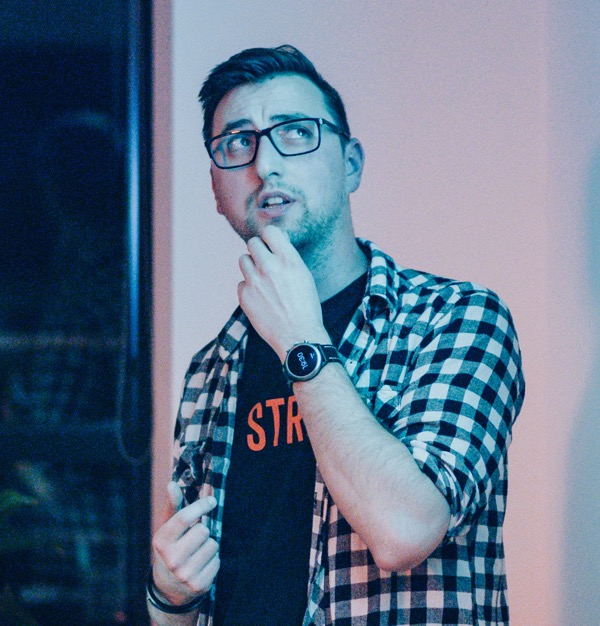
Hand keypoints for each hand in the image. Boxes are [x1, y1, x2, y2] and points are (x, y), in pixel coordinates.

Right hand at [151, 482, 219, 604]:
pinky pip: (217, 561)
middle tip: (195, 538)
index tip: (212, 501)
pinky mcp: (198, 585)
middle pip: (203, 531)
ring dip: (209, 545)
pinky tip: (201, 564)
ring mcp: (185, 574)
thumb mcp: (167, 528)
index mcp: (161, 541)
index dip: (201, 506)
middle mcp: (172, 559)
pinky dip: (212, 560)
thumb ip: (172, 505)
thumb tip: (172, 484)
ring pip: (213, 545)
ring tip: (198, 551)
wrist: (168, 587)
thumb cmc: (170, 548)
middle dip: (203, 531)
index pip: (184, 518)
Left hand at [238, 225, 328, 359]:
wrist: (298, 336)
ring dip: (251, 267)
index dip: (269, 238)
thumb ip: (287, 260)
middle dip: (258, 251)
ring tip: (262, 281)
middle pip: (252, 243)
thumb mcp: (304, 276)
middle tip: (264, 262)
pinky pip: (241, 283)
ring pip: (243, 260)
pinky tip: (261, 299)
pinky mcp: (244, 295)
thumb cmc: (306, 308)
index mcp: (288, 259)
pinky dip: (248, 289)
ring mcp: (254, 281)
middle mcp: (269, 266)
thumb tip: (274, 247)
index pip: (269, 232)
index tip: (271, 245)